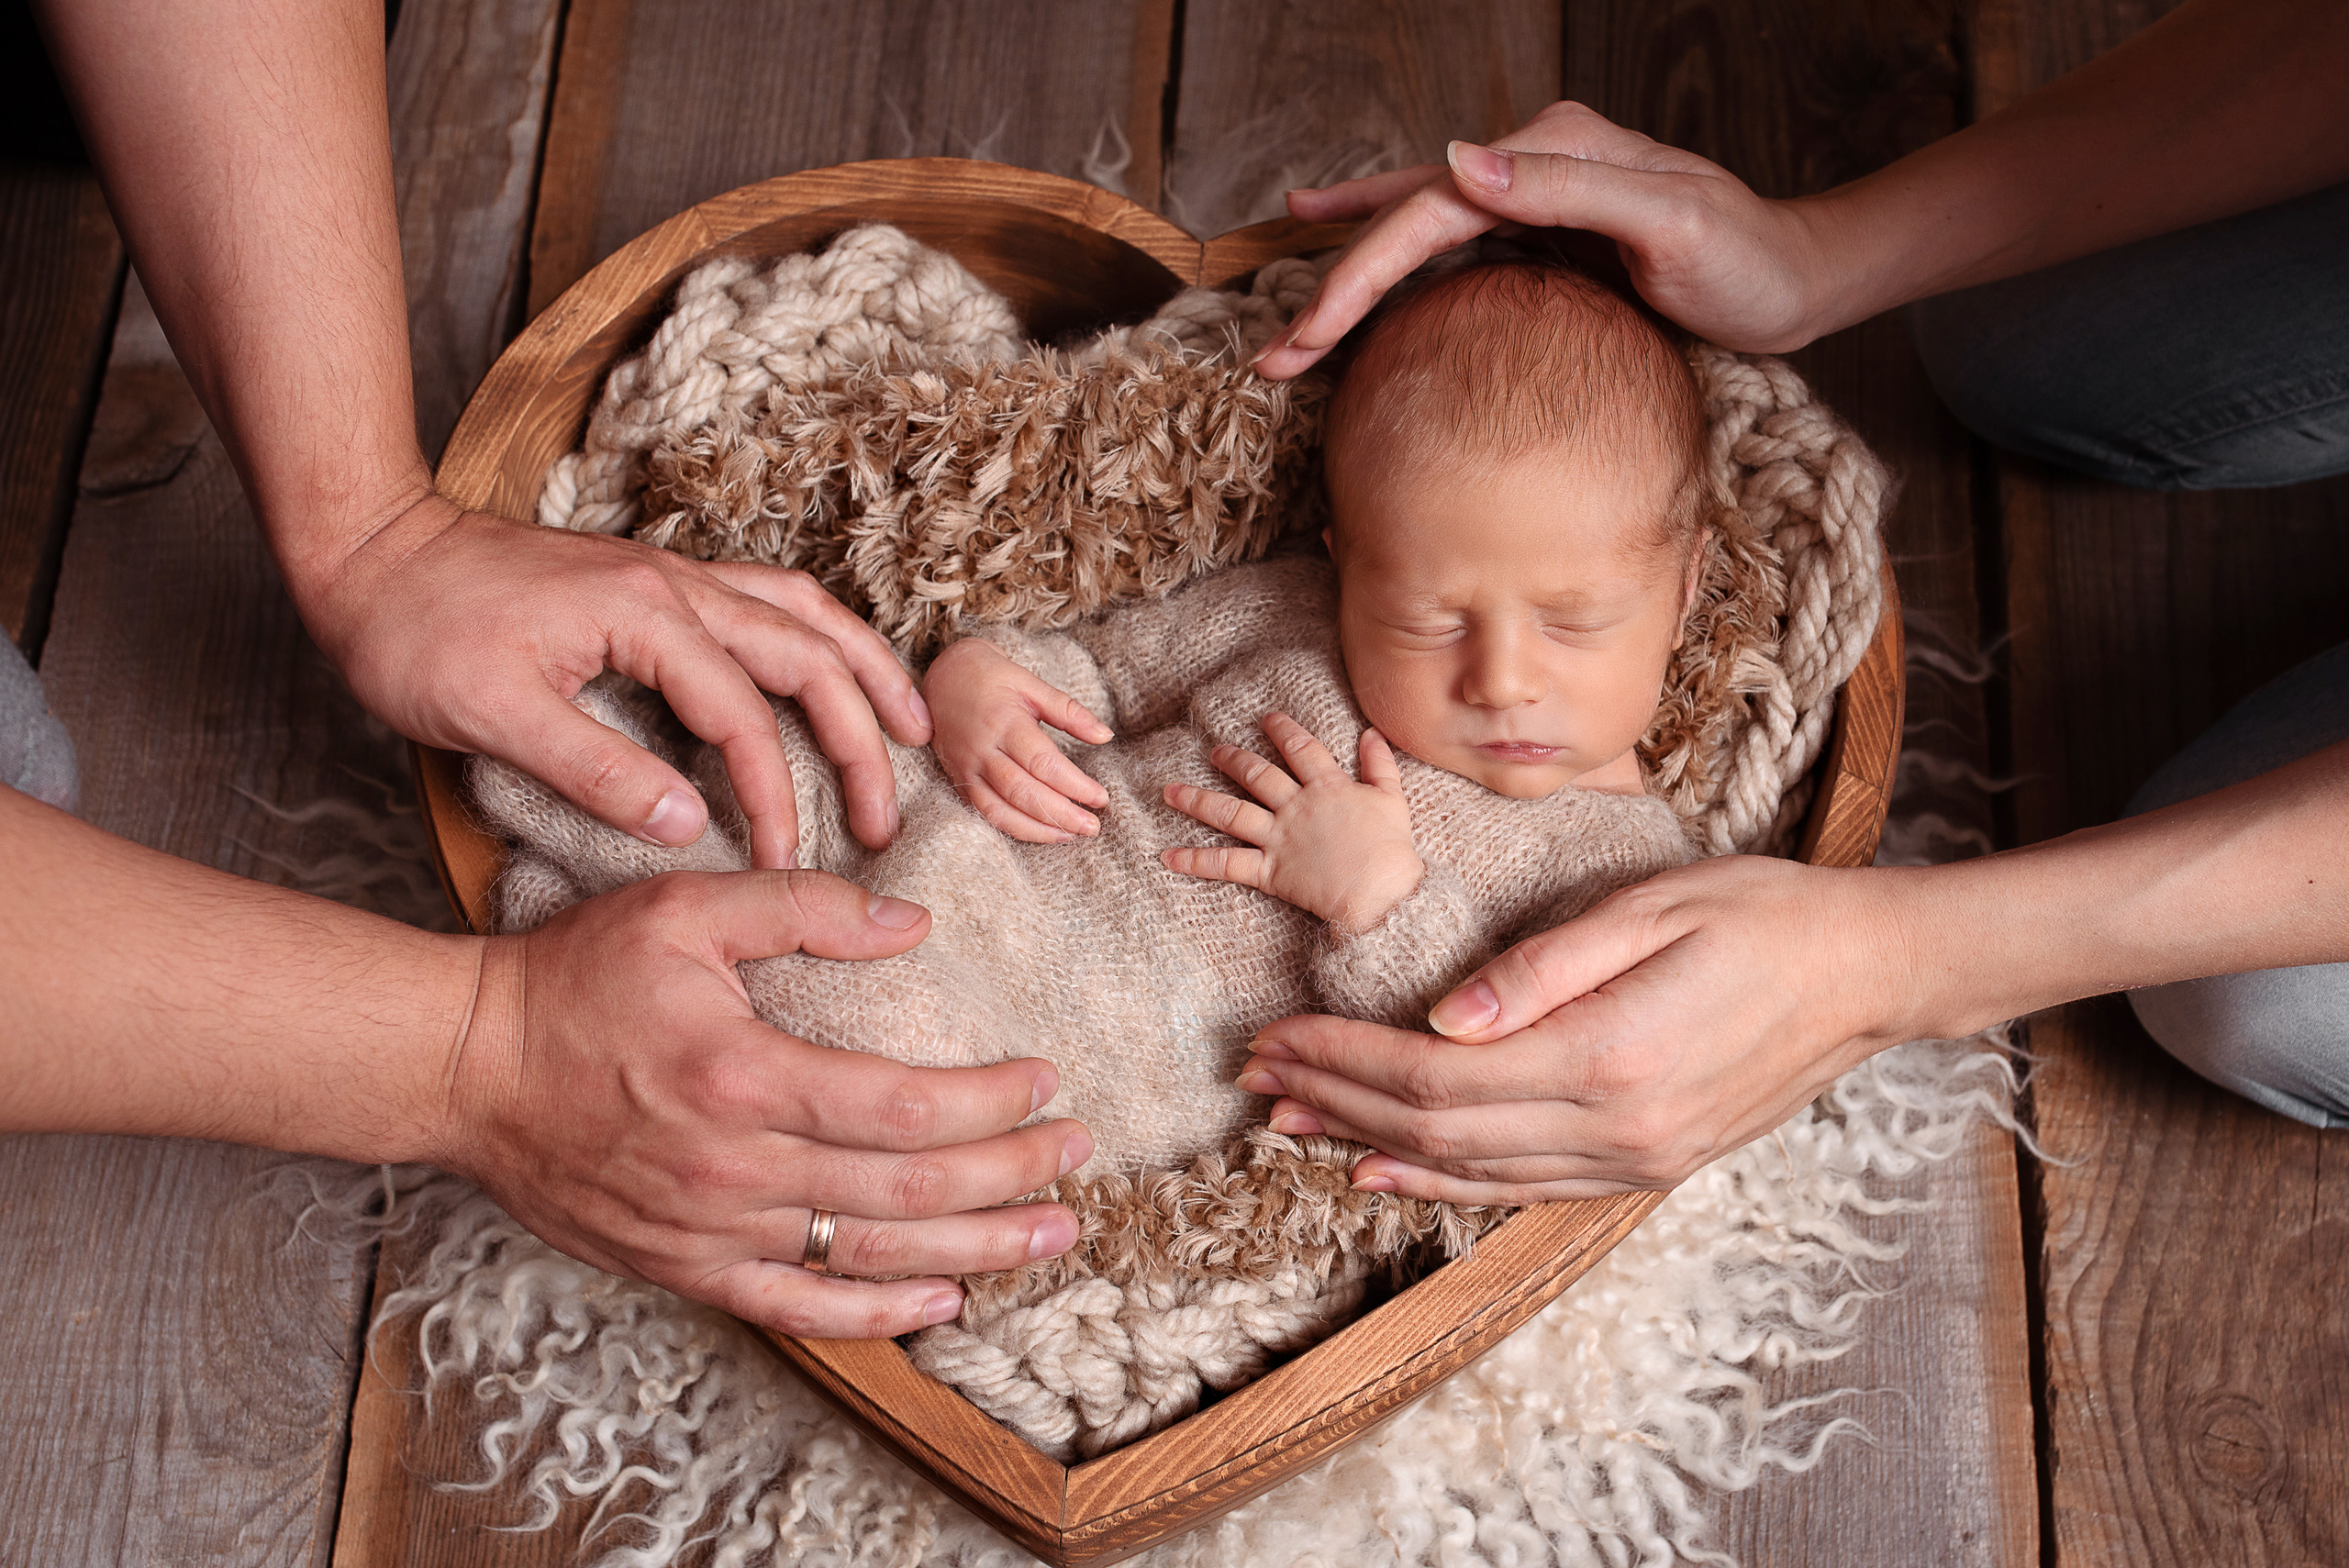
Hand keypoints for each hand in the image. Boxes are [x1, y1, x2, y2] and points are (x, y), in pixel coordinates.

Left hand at [295, 492, 931, 870]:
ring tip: (913, 728)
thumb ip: (596, 771)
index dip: (774, 794)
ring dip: (866, 669)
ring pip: (805, 613)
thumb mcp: (491, 715)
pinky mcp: (659, 581)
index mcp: (644, 614)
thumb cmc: (415, 632)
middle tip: (884, 819)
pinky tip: (835, 668)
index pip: (742, 715)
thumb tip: (690, 825)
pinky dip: (821, 636)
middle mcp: (677, 584)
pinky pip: (772, 600)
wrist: (367, 550)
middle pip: (807, 656)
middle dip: (859, 740)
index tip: (784, 861)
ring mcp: (673, 575)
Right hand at [437, 868, 1091, 1338]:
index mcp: (743, 1076)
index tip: (1046, 1082)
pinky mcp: (683, 1267)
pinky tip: (943, 1301)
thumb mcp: (688, 908)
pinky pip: (796, 1310)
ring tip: (1050, 1234)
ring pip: (867, 1261)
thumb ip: (806, 906)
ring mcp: (709, 1231)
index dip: (989, 1105)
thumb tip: (912, 925)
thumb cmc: (573, 978)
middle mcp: (734, 1169)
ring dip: (973, 1252)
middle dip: (1009, 1180)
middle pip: (906, 1195)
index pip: (903, 1108)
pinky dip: (876, 1315)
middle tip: (1078, 1160)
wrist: (463, 1067)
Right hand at [924, 636, 1113, 841]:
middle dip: (1061, 815)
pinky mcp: (958, 780)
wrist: (942, 677)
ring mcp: (967, 768)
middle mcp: (983, 750)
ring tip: (1070, 835)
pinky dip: (1013, 828)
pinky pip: (984, 813)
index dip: (1074, 785)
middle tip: (1092, 826)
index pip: (1044, 764)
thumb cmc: (991, 677)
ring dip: (1038, 829)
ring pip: (1001, 810)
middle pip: (1024, 793)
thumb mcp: (1032, 684)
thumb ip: (1069, 711)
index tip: (1101, 798)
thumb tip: (1106, 736)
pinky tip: (1039, 832)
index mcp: (1004, 723)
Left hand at [1162, 713, 1422, 932]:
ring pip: (1231, 813)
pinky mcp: (1269, 871)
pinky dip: (1196, 861)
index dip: (1282, 731)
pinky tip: (1168, 857)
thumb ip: (1380, 764)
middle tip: (1215, 751)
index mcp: (1327, 787)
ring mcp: (1279, 838)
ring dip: (1198, 800)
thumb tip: (1372, 733)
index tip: (1267, 719)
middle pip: (1257, 775)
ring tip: (1171, 791)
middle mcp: (1296, 807)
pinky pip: (1227, 864)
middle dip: (1233, 760)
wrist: (1380, 891)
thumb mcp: (1392, 798)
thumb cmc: (1391, 848)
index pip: (1300, 749)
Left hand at [1230, 855, 1916, 1200]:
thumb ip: (1540, 971)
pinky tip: (1391, 1172)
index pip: (1432, 1075)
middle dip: (1334, 1100)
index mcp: (1606, 1058)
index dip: (1341, 1060)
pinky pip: (1523, 1188)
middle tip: (1255, 1076)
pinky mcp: (1648, 1168)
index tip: (1275, 1035)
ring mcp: (1635, 1163)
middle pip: (1436, 1129)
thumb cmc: (1759, 917)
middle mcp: (1615, 1130)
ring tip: (1293, 1123)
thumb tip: (1440, 1020)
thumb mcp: (1647, 911)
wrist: (1867, 975)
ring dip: (1372, 1147)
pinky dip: (1445, 1182)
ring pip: (1471, 1170)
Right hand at [1253, 100, 1834, 378]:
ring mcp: (1537, 197)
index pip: (1428, 212)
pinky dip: (1397, 263)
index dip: (1358, 276)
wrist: (1798, 281)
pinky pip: (1451, 250)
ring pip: (1417, 229)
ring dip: (1350, 271)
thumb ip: (1568, 188)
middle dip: (1335, 287)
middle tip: (1276, 355)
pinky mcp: (1545, 235)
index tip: (1307, 339)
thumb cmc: (1746, 262)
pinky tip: (1361, 260)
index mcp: (1551, 150)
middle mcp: (1533, 162)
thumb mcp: (1670, 221)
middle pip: (1408, 219)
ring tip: (1294, 309)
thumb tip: (1460, 162)